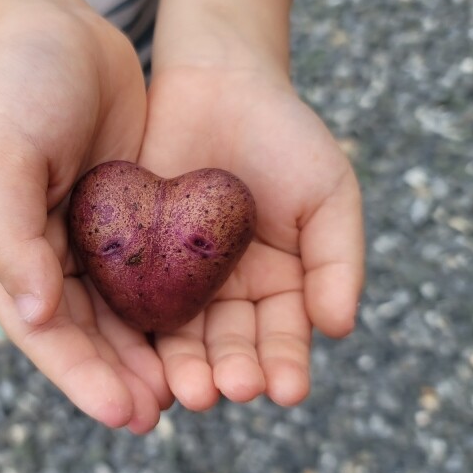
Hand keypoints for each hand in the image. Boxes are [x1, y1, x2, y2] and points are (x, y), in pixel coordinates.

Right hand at [0, 4, 171, 432]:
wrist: (52, 29)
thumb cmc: (12, 86)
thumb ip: (8, 236)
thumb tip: (35, 315)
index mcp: (6, 252)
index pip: (44, 332)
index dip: (83, 378)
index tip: (128, 414)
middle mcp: (46, 256)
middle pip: (87, 333)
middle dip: (124, 377)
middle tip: (168, 414)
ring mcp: (88, 238)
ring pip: (122, 312)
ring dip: (153, 353)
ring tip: (192, 388)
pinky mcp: (126, 216)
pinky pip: (151, 271)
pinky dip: (172, 304)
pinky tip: (202, 329)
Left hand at [139, 62, 363, 409]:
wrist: (218, 82)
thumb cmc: (284, 136)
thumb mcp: (328, 193)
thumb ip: (337, 259)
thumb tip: (338, 328)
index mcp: (279, 285)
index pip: (282, 335)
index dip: (285, 363)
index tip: (286, 389)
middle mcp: (227, 292)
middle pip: (229, 344)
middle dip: (231, 371)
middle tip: (228, 391)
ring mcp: (179, 278)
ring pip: (181, 333)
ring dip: (185, 365)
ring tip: (187, 389)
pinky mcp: (136, 259)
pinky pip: (135, 297)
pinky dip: (139, 328)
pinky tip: (140, 353)